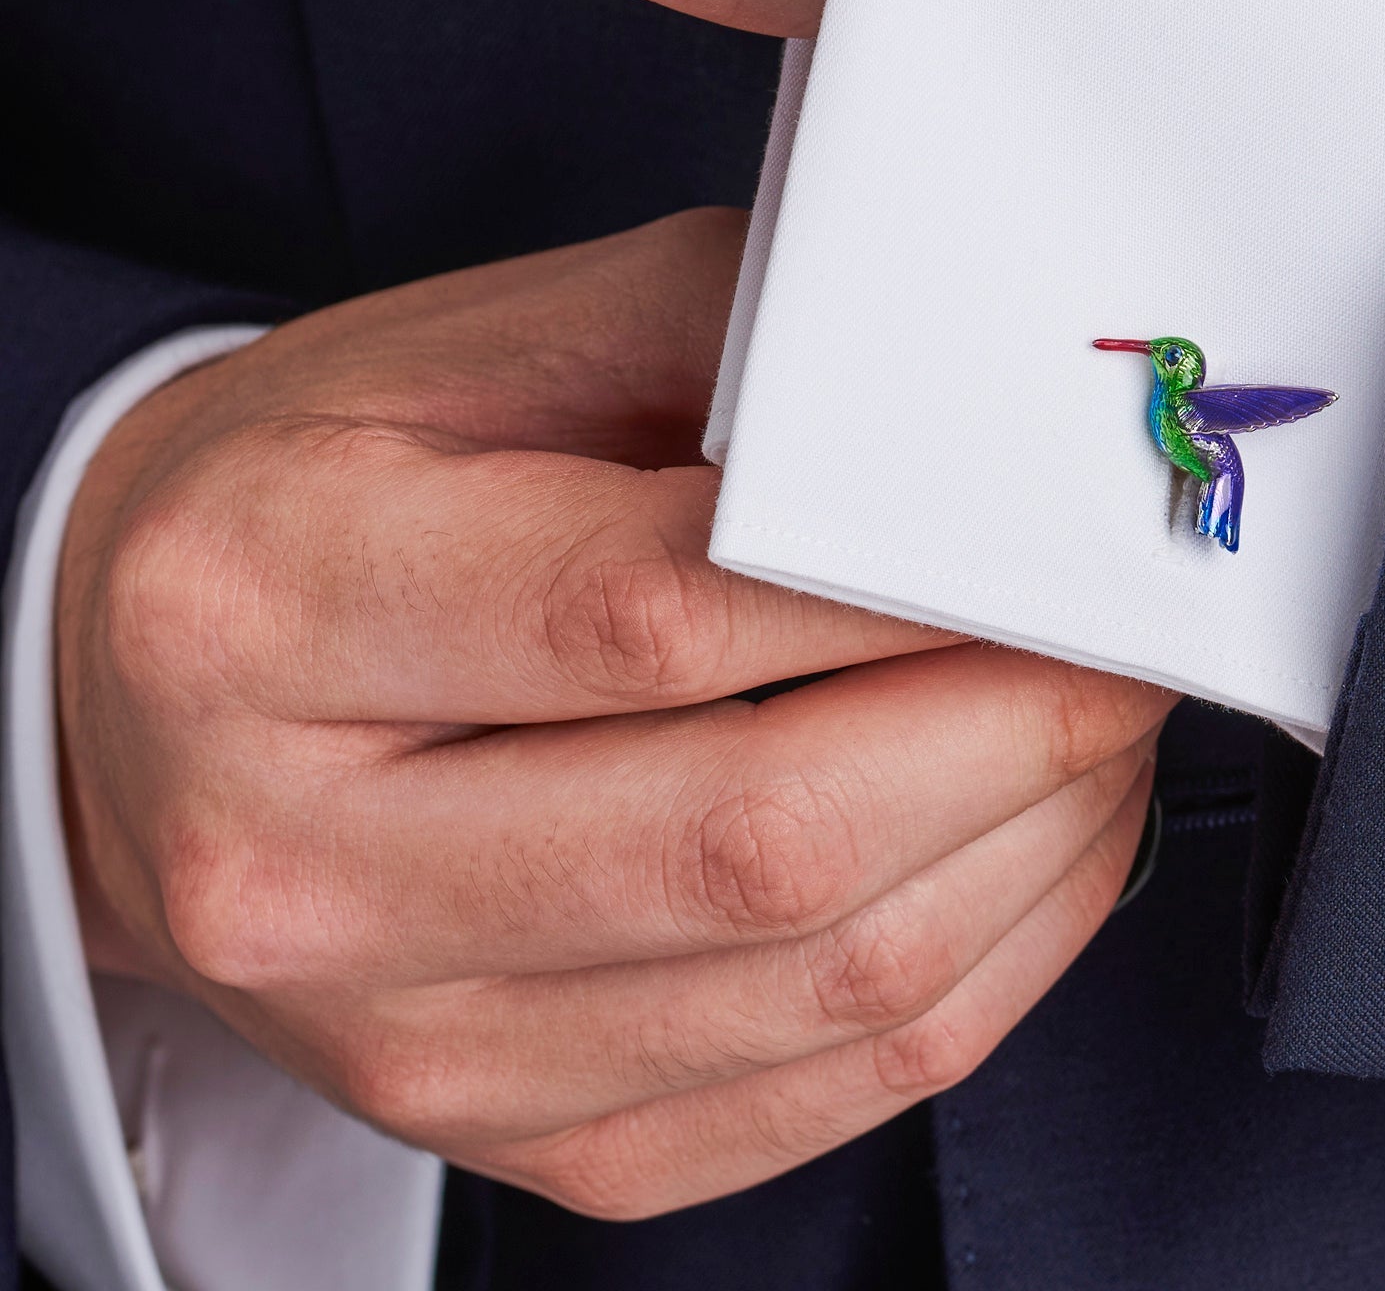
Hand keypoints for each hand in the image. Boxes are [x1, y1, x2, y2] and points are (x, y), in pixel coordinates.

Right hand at [58, 211, 1168, 1216]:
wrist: (161, 702)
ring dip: (1034, 848)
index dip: (906, 579)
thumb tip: (973, 402)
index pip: (650, 611)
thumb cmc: (327, 490)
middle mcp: (308, 868)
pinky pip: (825, 1092)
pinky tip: (1035, 848)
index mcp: (270, 608)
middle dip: (1018, 726)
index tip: (1057, 533)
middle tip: (1130, 631)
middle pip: (761, 837)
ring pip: (824, 984)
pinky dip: (987, 967)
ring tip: (1104, 721)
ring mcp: (412, 1040)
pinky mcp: (526, 1134)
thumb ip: (728, 342)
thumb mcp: (480, 346)